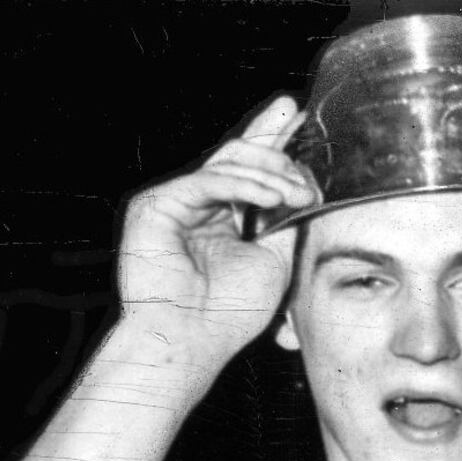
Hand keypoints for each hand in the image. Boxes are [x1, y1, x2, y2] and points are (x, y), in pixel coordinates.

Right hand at [118, 95, 316, 369]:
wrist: (189, 343)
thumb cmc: (228, 315)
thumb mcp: (274, 262)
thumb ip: (283, 223)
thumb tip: (304, 190)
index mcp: (220, 218)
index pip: (248, 171)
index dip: (272, 141)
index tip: (299, 116)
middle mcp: (195, 205)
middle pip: (236, 154)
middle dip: (273, 142)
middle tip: (301, 137)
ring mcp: (173, 202)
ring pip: (227, 163)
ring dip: (270, 173)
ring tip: (298, 194)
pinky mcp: (156, 205)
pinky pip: (208, 182)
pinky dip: (244, 185)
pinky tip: (274, 198)